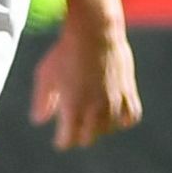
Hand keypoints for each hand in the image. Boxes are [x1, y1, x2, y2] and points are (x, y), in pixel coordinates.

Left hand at [31, 9, 141, 145]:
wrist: (94, 31)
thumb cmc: (65, 51)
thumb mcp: (45, 75)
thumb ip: (41, 101)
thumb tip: (39, 121)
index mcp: (72, 108)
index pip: (68, 140)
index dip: (62, 141)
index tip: (60, 138)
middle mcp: (94, 109)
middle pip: (88, 139)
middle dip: (79, 135)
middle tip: (75, 126)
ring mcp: (114, 101)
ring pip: (109, 129)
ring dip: (100, 127)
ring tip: (92, 117)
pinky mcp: (128, 91)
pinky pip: (131, 116)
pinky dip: (123, 119)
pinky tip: (115, 112)